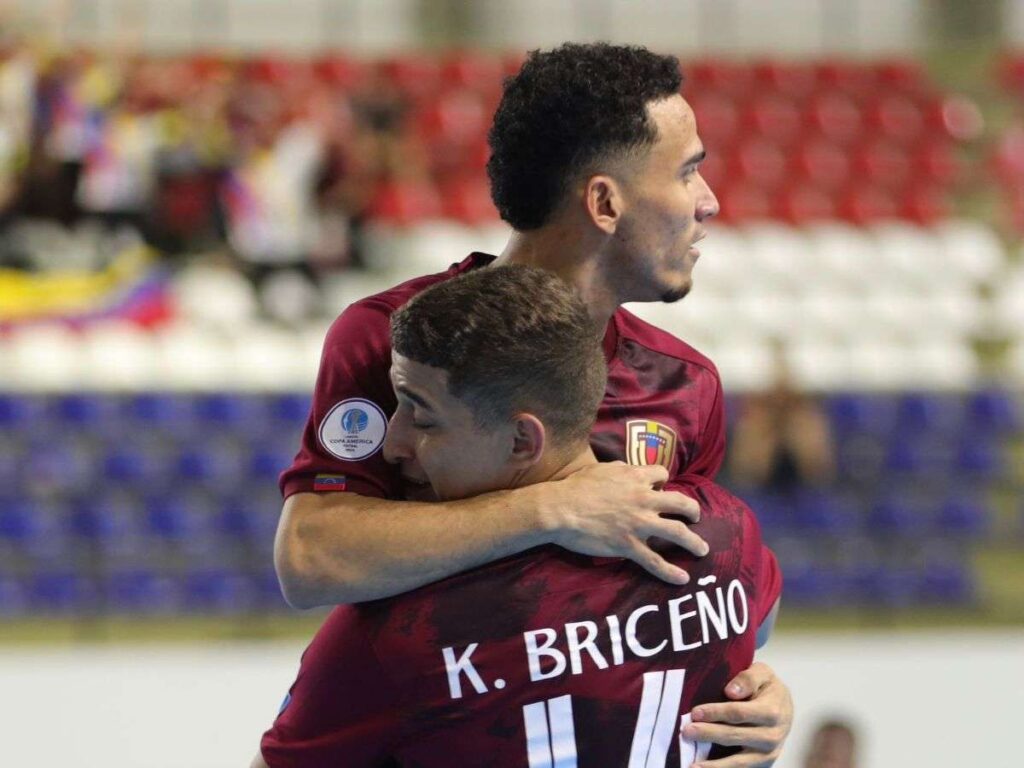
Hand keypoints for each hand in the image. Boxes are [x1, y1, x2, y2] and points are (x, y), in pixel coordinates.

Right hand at [539, 461, 706, 583]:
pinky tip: (682, 579)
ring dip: (694, 542)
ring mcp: (639, 524)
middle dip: (692, 510)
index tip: (661, 488)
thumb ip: (620, 469)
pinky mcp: (629, 545)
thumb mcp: (601, 468)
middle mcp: (644, 499)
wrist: (560, 508)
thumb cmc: (575, 486)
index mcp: (635, 478)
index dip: (662, 481)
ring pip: (677, 533)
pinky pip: (655, 561)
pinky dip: (670, 572)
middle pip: (681, 503)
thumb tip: (628, 470)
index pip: (662, 475)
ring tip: (702, 549)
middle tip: (696, 516)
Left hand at [683, 662, 792, 767]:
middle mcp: (772, 736)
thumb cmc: (768, 688)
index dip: (716, 713)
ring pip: (739, 761)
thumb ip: (748, 678)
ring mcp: (767, 753)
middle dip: (708, 734)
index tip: (695, 712)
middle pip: (735, 736)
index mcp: (772, 712)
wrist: (785, 709)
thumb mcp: (763, 673)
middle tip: (686, 732)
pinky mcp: (762, 764)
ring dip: (714, 764)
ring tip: (693, 766)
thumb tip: (730, 691)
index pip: (739, 713)